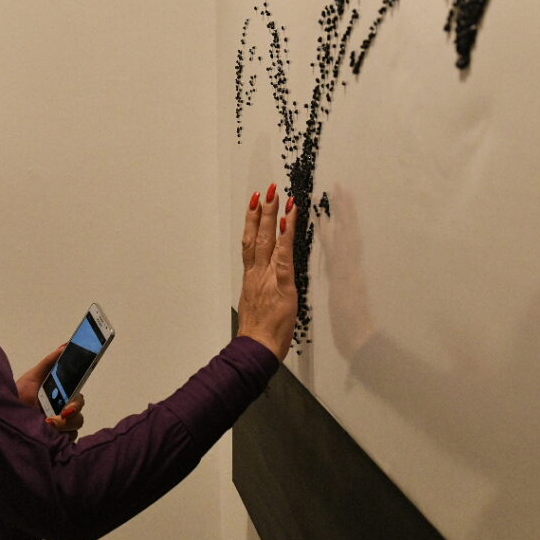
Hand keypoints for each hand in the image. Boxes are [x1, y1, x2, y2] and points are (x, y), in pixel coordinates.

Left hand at [16, 344, 86, 436]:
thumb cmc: (17, 397)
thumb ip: (49, 362)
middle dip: (73, 409)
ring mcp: (62, 426)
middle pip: (79, 409)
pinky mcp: (57, 440)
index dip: (78, 396)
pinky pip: (68, 438)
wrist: (3, 417)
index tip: (72, 398)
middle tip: (63, 412)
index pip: (78, 393)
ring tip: (47, 423)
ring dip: (64, 424)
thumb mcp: (31, 377)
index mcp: (60, 394)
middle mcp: (63, 410)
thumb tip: (65, 345)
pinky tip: (47, 432)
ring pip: (76, 424)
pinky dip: (59, 436)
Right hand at [237, 182, 297, 358]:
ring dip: (271, 215)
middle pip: (257, 236)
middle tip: (265, 190)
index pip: (251, 244)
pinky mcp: (282, 284)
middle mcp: (257, 274)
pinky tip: (288, 220)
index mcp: (252, 279)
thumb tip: (266, 284)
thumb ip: (263, 290)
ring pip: (267, 240)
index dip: (252, 223)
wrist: (257, 349)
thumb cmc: (260, 334)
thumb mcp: (260, 306)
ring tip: (275, 195)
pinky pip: (284, 255)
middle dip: (261, 211)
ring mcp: (267, 277)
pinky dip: (285, 236)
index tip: (254, 204)